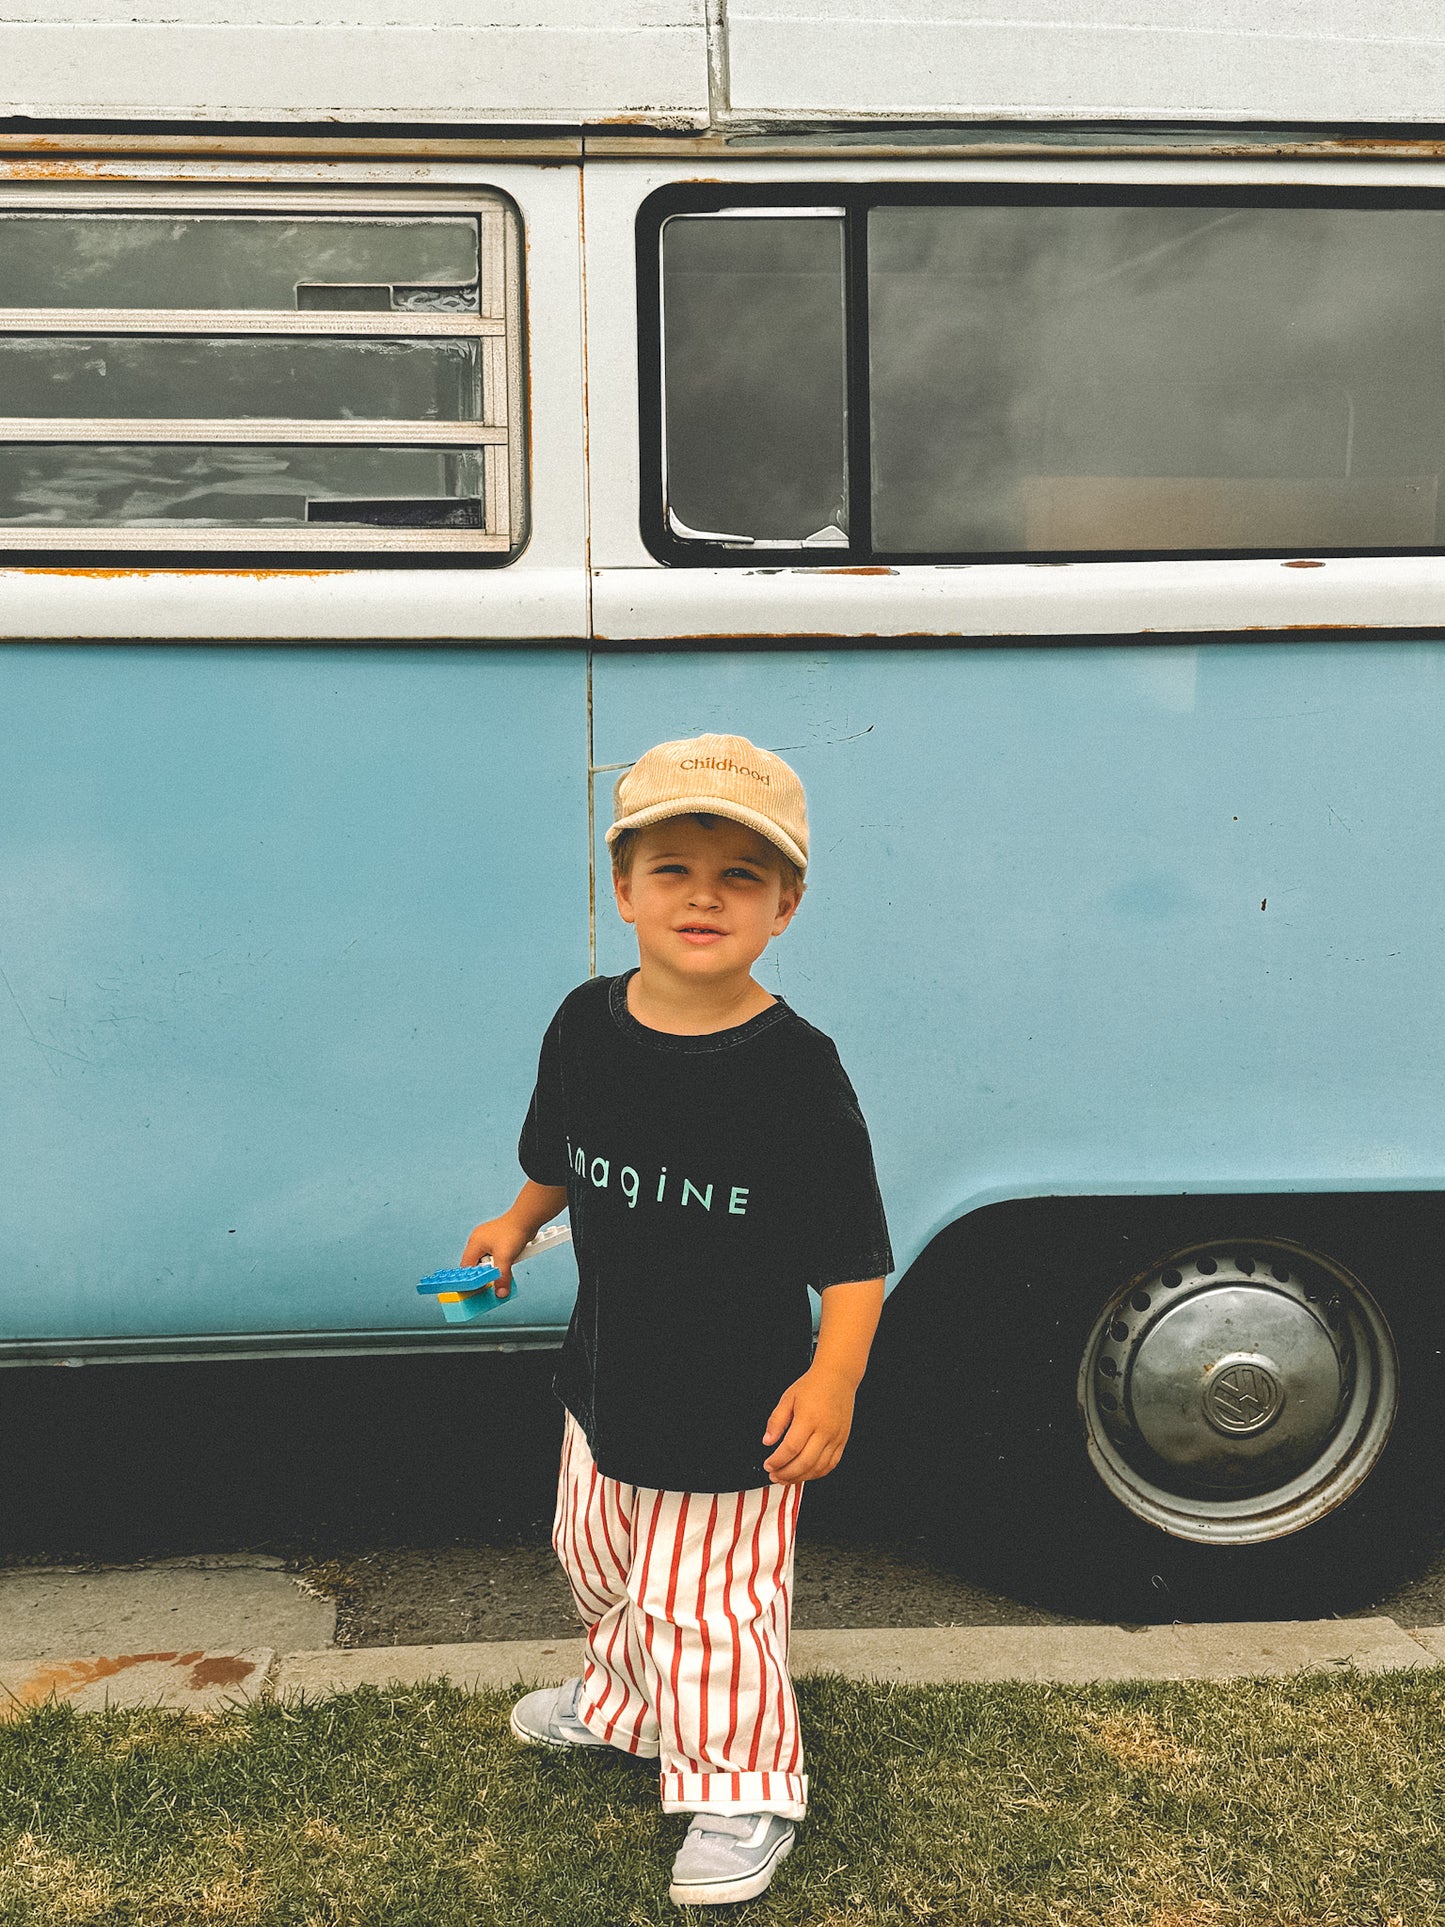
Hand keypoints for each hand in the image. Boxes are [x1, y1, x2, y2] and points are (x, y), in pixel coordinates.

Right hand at [459, 1215, 531, 1300]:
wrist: (528, 1218)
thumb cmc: (513, 1230)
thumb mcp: (505, 1258)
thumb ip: (501, 1277)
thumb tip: (500, 1292)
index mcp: (475, 1243)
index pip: (467, 1267)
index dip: (471, 1279)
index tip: (475, 1290)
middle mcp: (480, 1241)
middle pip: (478, 1266)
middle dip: (486, 1274)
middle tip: (491, 1283)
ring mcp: (491, 1241)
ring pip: (490, 1262)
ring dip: (497, 1268)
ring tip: (504, 1271)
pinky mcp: (501, 1242)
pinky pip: (500, 1258)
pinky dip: (504, 1263)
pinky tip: (510, 1264)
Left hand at [761, 1365, 856, 1483]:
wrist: (838, 1377)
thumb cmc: (814, 1385)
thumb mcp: (788, 1398)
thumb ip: (776, 1421)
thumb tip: (768, 1440)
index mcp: (809, 1418)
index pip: (791, 1448)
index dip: (777, 1461)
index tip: (768, 1464)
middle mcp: (825, 1430)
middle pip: (805, 1462)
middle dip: (786, 1473)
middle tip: (774, 1475)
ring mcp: (836, 1437)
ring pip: (819, 1467)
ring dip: (801, 1477)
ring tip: (786, 1478)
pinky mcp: (842, 1441)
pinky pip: (831, 1464)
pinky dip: (817, 1473)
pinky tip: (805, 1473)